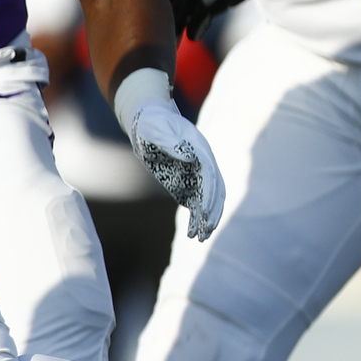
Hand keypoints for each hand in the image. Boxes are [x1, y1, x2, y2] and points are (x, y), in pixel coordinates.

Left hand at [116, 70, 225, 240]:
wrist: (146, 122)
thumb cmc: (151, 123)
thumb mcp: (155, 128)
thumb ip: (170, 140)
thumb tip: (190, 156)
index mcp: (198, 149)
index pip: (210, 174)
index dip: (209, 192)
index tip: (205, 209)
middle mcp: (202, 163)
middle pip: (214, 190)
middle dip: (212, 210)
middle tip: (207, 229)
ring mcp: (195, 174)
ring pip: (207, 199)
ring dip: (206, 218)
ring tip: (201, 238)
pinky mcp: (186, 183)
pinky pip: (194, 202)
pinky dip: (195, 218)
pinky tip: (191, 233)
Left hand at [157, 0, 264, 40]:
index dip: (154, 4)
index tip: (152, 17)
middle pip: (165, 2)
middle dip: (162, 19)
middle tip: (157, 33)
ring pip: (178, 13)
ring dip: (175, 28)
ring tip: (172, 41)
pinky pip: (197, 19)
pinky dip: (195, 30)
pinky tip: (193, 36)